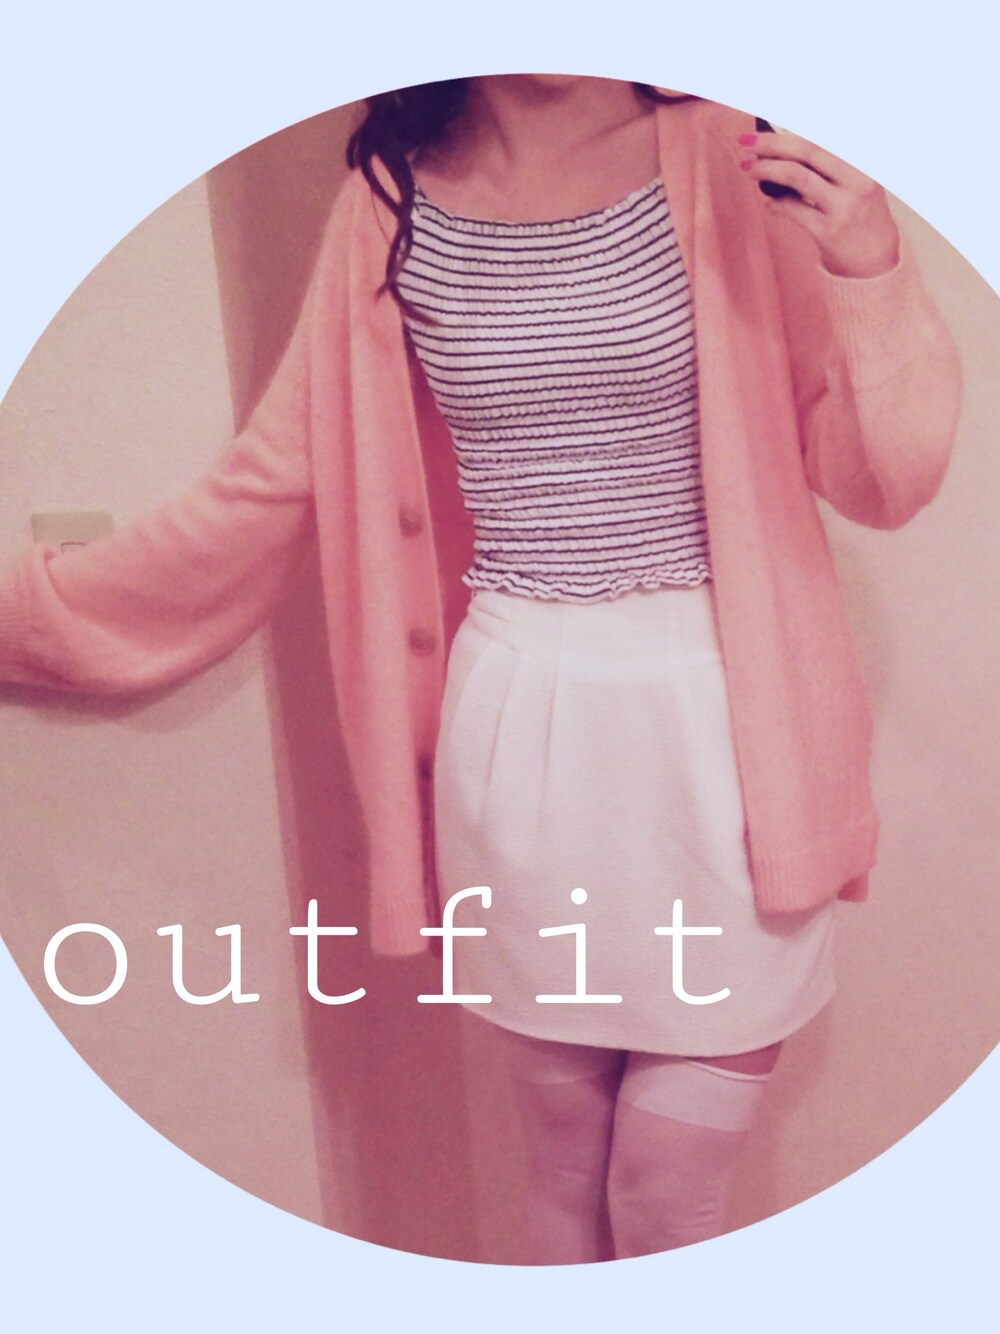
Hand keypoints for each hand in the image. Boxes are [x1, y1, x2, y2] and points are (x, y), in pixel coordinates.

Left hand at [736, 128, 900, 278]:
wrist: (878, 261)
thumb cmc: (861, 217)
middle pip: (807, 150)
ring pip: (797, 176)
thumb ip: (829, 166)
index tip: (766, 125)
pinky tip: (770, 204)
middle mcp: (857, 180)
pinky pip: (794, 210)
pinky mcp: (830, 232)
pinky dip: (777, 204)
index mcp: (863, 163)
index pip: (822, 137)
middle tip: (746, 141)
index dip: (791, 130)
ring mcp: (844, 206)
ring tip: (749, 168)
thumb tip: (785, 148)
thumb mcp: (855, 183)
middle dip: (772, 143)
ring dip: (767, 169)